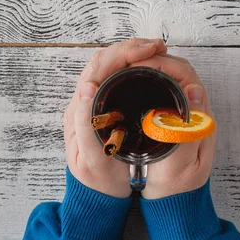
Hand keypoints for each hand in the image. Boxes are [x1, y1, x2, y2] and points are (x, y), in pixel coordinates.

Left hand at [63, 38, 167, 197]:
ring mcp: (96, 102)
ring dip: (135, 53)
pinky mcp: (107, 106)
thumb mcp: (91, 160)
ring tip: (159, 51)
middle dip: (133, 47)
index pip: (99, 67)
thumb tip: (87, 88)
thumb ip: (85, 127)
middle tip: (159, 46)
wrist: (99, 194)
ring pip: (113, 65)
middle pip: (106, 60)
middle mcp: (85, 100)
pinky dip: (137, 66)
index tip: (149, 51)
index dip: (124, 53)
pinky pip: (120, 77)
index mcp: (80, 109)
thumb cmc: (97, 180)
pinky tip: (152, 66)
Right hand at [130, 53, 217, 199]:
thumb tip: (195, 91)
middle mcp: (196, 110)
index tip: (138, 63)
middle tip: (126, 60)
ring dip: (149, 67)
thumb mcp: (180, 166)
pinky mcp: (174, 118)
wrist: (175, 203)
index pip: (186, 75)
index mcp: (201, 118)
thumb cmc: (177, 187)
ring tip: (125, 67)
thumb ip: (187, 132)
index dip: (162, 63)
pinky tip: (130, 84)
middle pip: (178, 70)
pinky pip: (162, 89)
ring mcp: (185, 113)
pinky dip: (146, 80)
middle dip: (153, 59)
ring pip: (169, 77)